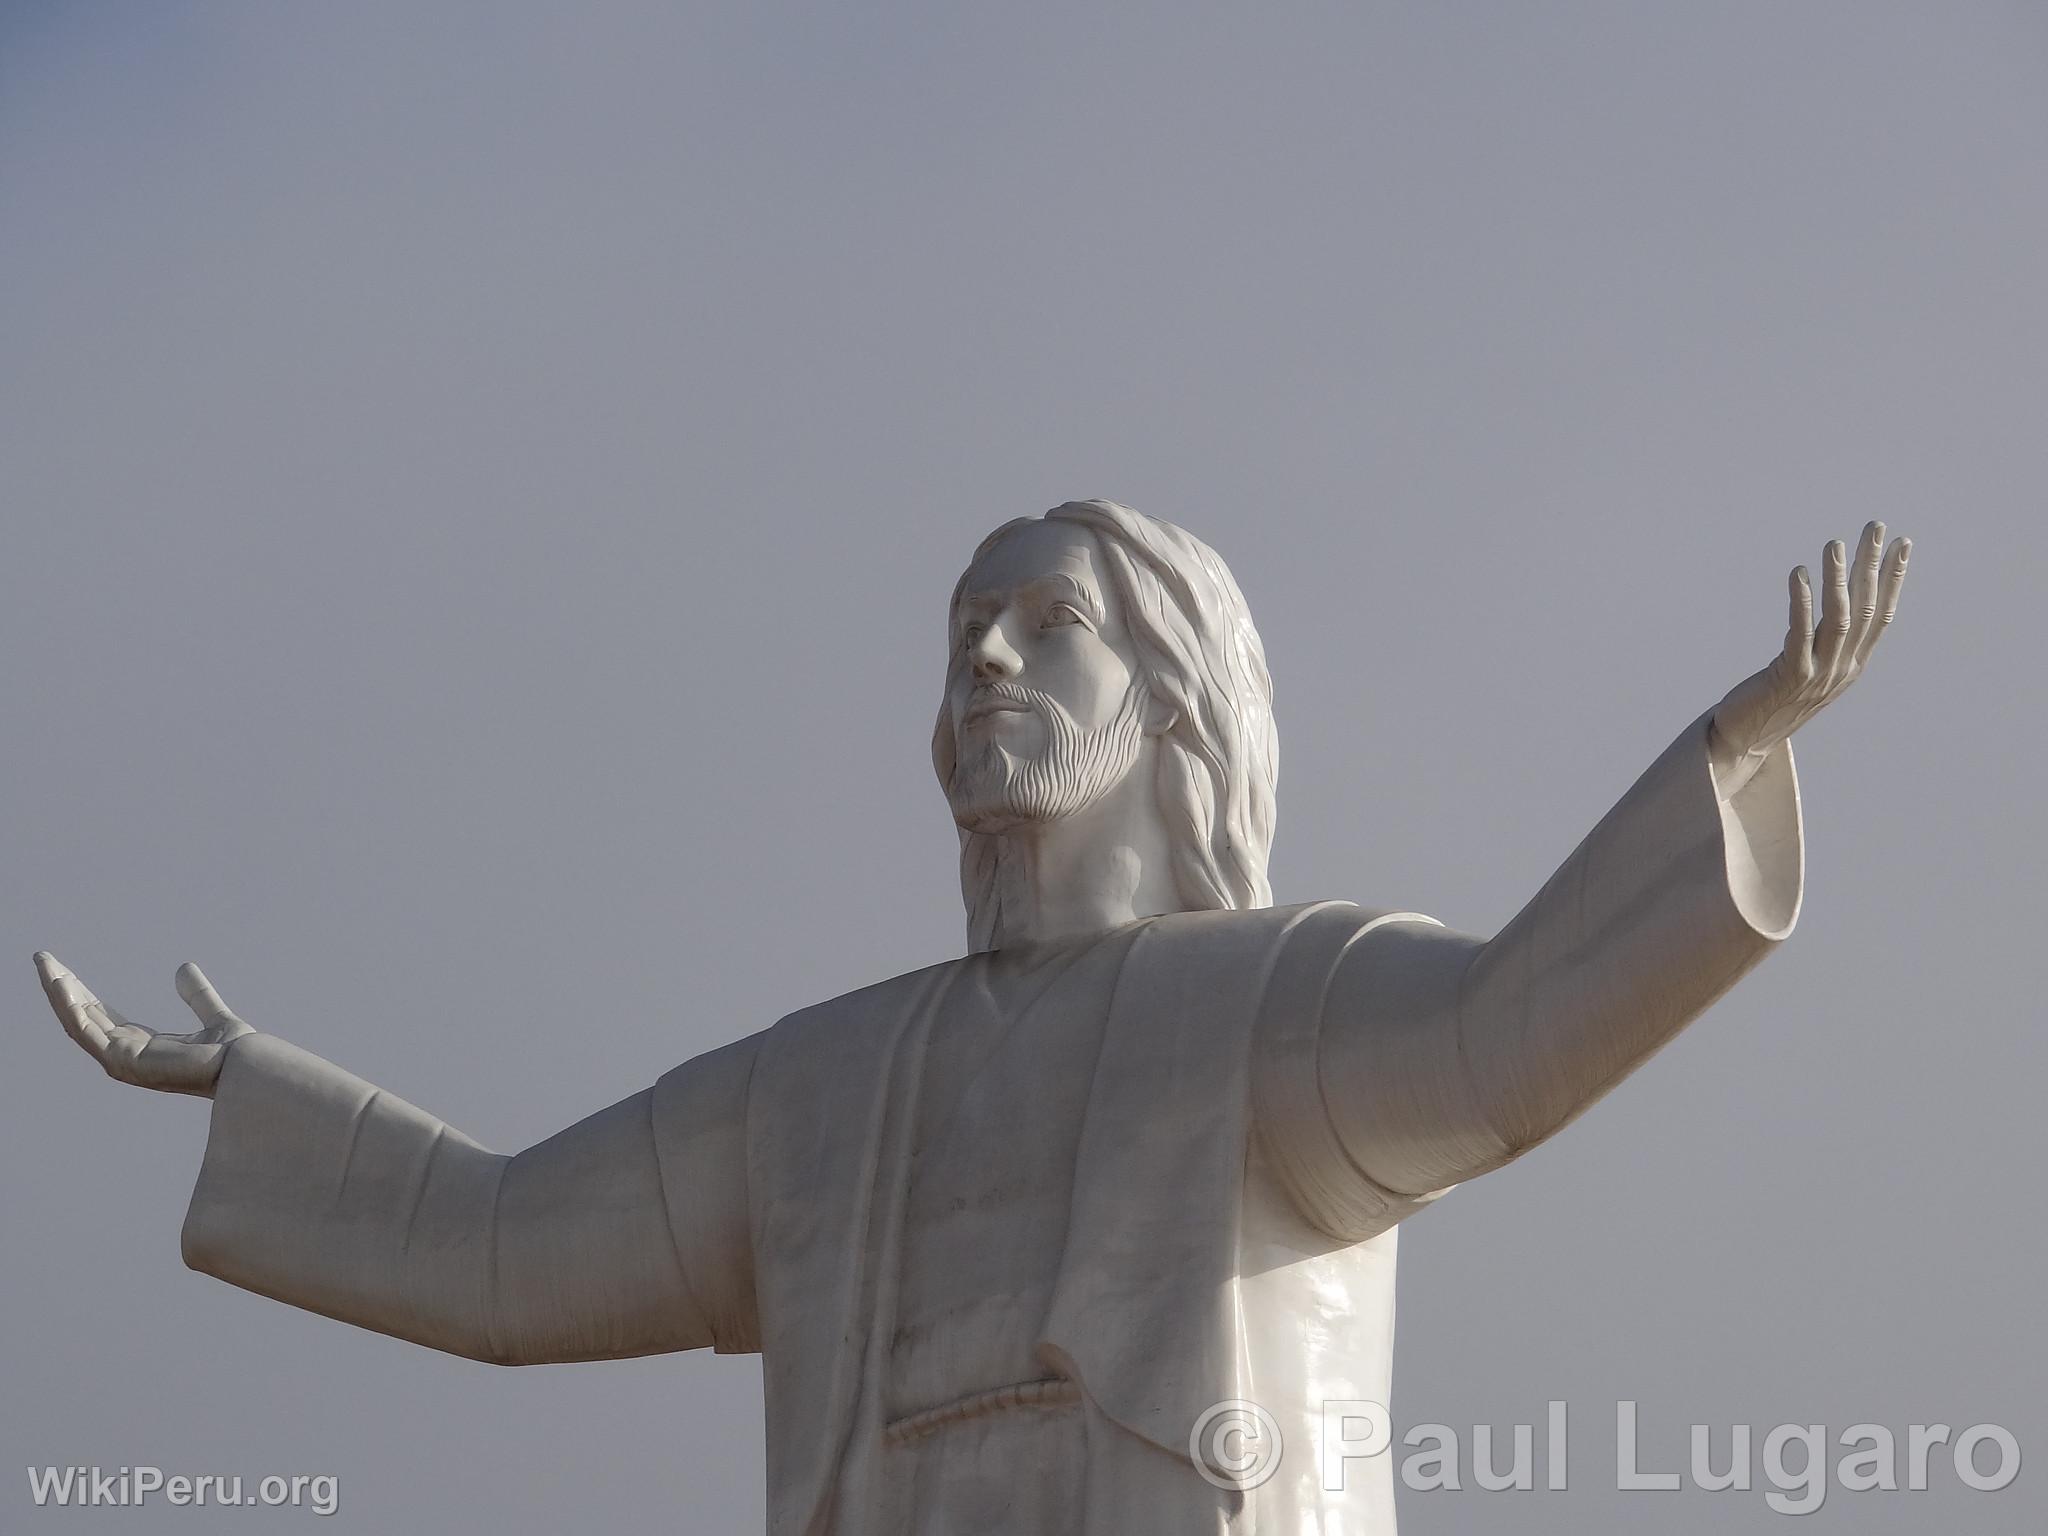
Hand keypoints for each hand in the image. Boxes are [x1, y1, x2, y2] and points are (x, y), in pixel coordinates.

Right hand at [36, 952, 253, 1096]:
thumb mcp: (212, 1015)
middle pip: (83, 1017)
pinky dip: (71, 1008)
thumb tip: (184, 967)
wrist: (244, 1069)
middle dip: (62, 989)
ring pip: (76, 1023)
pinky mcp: (123, 1061)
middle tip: (43, 960)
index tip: (66, 972)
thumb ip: (197, 994)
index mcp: (142, 1047)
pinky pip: (87, 1031)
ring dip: (57, 993)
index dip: (82, 995)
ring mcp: (121, 1061)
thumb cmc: (234, 1055)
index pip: (102, 1017)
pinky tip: (61, 984)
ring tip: (43, 964)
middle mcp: (126, 1056)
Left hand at [1708, 521, 1909, 797]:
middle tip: (1875, 527)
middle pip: (1864, 608)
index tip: (1902, 544)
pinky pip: (1799, 634)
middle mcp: (1842, 669)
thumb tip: (1833, 605)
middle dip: (1872, 565)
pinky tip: (1799, 574)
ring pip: (1837, 618)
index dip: (1893, 579)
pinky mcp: (1789, 677)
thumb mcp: (1810, 672)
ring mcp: (1819, 674)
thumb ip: (1826, 644)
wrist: (1744, 743)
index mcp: (1851, 666)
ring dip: (1838, 578)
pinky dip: (1802, 602)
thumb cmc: (1773, 703)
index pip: (1881, 615)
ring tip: (1835, 543)